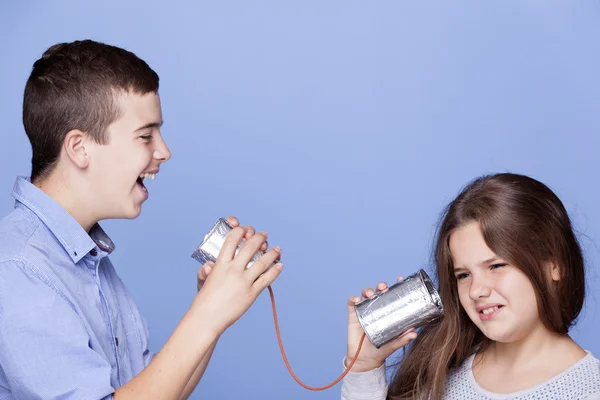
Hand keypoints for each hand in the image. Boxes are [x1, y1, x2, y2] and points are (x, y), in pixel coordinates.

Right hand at [192, 217, 282, 335]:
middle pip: (250, 247)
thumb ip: (206, 270)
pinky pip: (267, 278)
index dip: (240, 231)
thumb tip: (209, 264)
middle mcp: (233, 270)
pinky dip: (275, 270)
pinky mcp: (252, 293)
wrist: (207, 318)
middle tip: (264, 235)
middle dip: (259, 237)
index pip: (232, 240)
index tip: (246, 230)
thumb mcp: (203, 280)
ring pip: (262, 261)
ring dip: (272, 252)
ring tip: (277, 248)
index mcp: (220, 264)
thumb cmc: (204, 300)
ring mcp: (244, 281)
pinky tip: (279, 265)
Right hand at [346, 277, 417, 371]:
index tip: (400, 279)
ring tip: (371, 294)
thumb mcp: (393, 344)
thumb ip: (402, 339)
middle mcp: (376, 308)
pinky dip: (353, 298)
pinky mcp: (353, 315)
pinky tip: (357, 300)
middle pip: (378, 291)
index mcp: (387, 312)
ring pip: (365, 294)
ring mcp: (364, 310)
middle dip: (381, 286)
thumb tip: (414, 333)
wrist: (364, 360)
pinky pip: (351, 303)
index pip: (392, 296)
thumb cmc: (380, 349)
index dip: (396, 286)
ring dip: (368, 290)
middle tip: (383, 287)